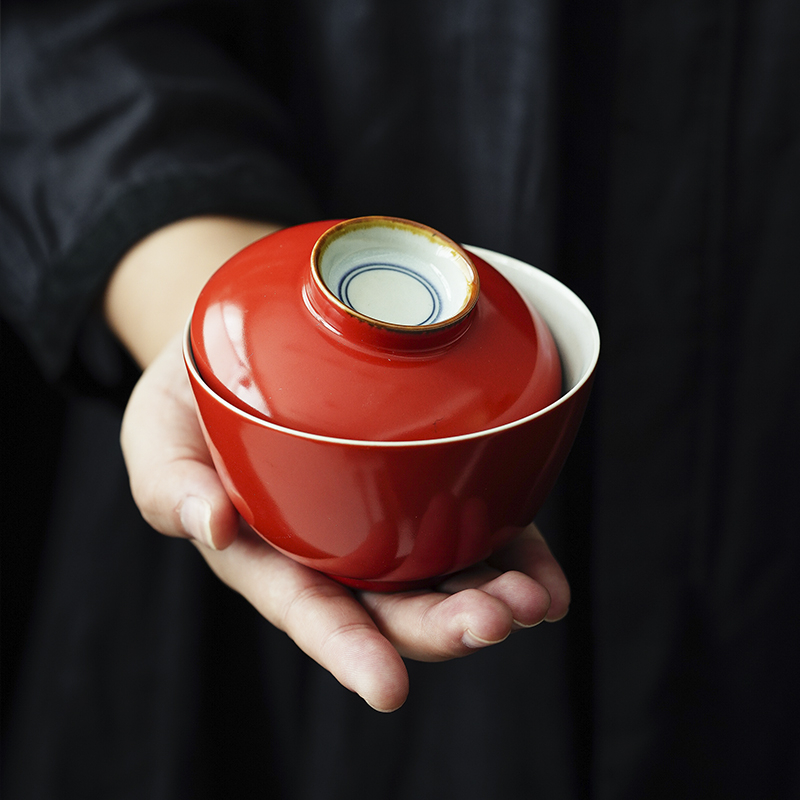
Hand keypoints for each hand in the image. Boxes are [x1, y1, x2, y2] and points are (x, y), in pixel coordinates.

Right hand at [121, 333, 570, 711]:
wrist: (249, 350)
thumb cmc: (194, 400)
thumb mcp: (155, 435)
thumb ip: (169, 486)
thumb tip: (211, 526)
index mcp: (274, 557)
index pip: (313, 613)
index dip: (348, 652)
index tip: (386, 688)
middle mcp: (338, 552)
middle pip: (394, 607)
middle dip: (443, 625)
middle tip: (489, 623)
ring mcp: (388, 522)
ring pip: (446, 575)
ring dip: (494, 595)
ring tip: (532, 601)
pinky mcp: (425, 485)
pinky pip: (477, 528)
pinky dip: (517, 556)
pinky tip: (545, 580)